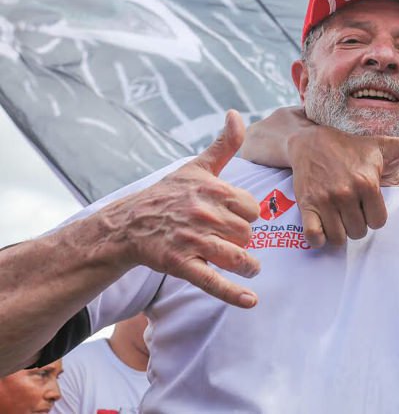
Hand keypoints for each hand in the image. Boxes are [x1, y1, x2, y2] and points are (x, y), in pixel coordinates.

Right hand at [101, 110, 261, 307]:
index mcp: (213, 190)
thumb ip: (223, 144)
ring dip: (247, 264)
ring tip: (249, 266)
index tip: (235, 217)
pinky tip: (251, 301)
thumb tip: (236, 113)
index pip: (253, 209)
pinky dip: (233, 293)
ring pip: (237, 255)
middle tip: (229, 239)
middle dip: (243, 239)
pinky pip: (212, 280)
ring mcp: (193, 239)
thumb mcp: (196, 167)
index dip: (247, 216)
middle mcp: (205, 213)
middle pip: (248, 234)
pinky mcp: (180, 263)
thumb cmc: (169, 194)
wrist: (128, 223)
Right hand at [288, 124, 398, 246]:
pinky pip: (314, 236)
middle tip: (352, 211)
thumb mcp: (382, 144)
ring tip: (339, 218)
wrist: (311, 141)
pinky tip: (323, 228)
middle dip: (357, 225)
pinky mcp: (306, 205)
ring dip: (340, 233)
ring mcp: (325, 200)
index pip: (379, 222)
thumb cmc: (351, 146)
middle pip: (359, 232)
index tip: (367, 205)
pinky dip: (319, 238)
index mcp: (367, 182)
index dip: (374, 216)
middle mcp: (346, 192)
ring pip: (339, 238)